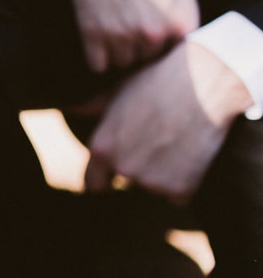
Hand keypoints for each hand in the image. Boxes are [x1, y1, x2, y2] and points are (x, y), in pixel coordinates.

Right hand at [69, 0, 199, 71]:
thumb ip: (183, 14)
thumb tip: (179, 40)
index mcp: (180, 21)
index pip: (174, 54)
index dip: (162, 42)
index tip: (151, 26)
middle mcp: (154, 33)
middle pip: (147, 60)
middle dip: (139, 46)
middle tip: (128, 19)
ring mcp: (122, 34)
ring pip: (122, 63)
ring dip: (117, 50)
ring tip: (113, 22)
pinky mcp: (91, 32)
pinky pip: (97, 65)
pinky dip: (96, 55)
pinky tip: (97, 33)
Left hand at [85, 42, 252, 203]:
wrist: (204, 83)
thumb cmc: (157, 81)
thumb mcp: (117, 90)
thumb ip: (92, 107)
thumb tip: (72, 109)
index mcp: (102, 148)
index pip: (92, 184)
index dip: (102, 178)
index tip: (111, 175)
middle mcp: (122, 168)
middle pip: (125, 183)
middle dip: (136, 170)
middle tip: (152, 144)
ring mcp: (152, 181)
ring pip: (153, 188)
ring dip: (162, 175)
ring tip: (174, 143)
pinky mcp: (180, 189)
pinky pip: (178, 195)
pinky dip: (184, 181)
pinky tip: (189, 154)